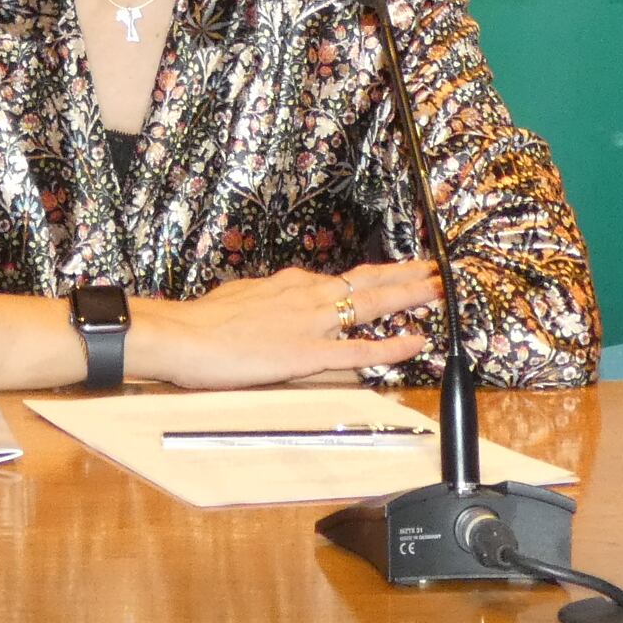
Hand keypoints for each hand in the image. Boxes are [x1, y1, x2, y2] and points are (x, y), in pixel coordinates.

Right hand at [140, 260, 442, 389]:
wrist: (182, 334)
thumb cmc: (203, 321)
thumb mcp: (241, 299)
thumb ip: (268, 301)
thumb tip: (277, 302)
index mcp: (292, 285)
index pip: (345, 278)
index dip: (379, 274)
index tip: (402, 270)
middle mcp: (308, 296)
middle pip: (369, 282)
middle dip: (408, 276)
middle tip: (440, 269)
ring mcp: (311, 323)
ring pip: (372, 305)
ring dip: (410, 297)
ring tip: (441, 291)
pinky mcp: (307, 353)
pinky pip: (360, 349)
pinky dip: (392, 345)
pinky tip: (416, 342)